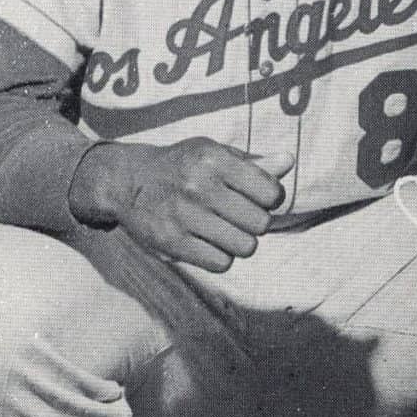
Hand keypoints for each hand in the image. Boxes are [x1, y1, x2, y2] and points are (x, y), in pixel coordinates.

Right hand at [69, 137, 294, 272]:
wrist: (127, 182)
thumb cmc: (181, 166)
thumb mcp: (213, 153)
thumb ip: (253, 163)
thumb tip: (288, 162)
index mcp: (214, 159)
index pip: (270, 192)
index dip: (270, 198)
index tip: (257, 197)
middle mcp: (199, 186)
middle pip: (261, 223)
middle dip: (255, 222)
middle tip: (239, 215)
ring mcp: (184, 216)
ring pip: (245, 246)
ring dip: (239, 242)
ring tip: (224, 230)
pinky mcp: (171, 243)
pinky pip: (221, 263)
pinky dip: (220, 257)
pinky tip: (208, 242)